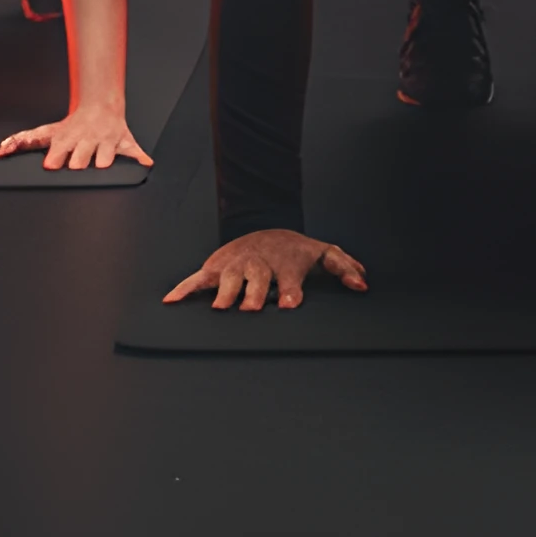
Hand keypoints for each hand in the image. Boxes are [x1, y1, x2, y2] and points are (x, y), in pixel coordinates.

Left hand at [0, 105, 151, 170]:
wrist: (99, 106)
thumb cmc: (71, 126)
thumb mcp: (46, 132)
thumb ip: (20, 142)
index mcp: (68, 139)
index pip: (60, 152)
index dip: (56, 159)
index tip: (52, 164)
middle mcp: (87, 141)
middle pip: (81, 161)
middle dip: (79, 163)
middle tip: (78, 163)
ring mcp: (106, 142)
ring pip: (105, 159)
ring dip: (103, 163)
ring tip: (99, 162)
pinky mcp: (125, 143)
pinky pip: (135, 152)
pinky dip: (139, 159)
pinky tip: (143, 164)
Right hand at [162, 228, 366, 310]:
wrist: (266, 228)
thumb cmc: (295, 251)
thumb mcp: (322, 255)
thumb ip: (345, 267)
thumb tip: (363, 283)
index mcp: (285, 265)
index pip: (289, 280)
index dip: (290, 292)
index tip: (290, 304)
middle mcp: (259, 267)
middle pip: (256, 280)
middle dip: (254, 293)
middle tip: (252, 307)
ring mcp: (235, 267)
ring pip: (229, 280)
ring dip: (225, 293)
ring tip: (223, 308)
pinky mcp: (215, 268)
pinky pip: (197, 280)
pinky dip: (184, 289)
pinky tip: (172, 302)